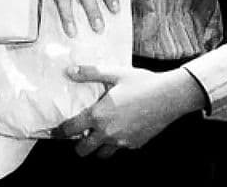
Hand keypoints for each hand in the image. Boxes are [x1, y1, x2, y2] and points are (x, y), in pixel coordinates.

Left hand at [53, 65, 205, 157]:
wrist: (170, 96)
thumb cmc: (142, 83)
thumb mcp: (114, 73)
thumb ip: (90, 73)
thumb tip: (69, 71)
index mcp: (98, 115)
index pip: (71, 130)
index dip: (60, 131)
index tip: (56, 131)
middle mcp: (108, 132)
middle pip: (83, 150)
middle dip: (78, 145)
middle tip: (80, 135)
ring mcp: (122, 141)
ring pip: (102, 154)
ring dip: (97, 147)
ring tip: (99, 135)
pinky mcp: (135, 144)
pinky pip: (120, 149)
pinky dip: (116, 144)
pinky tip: (120, 130)